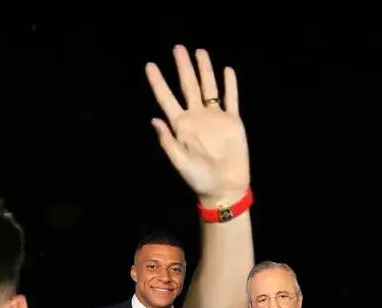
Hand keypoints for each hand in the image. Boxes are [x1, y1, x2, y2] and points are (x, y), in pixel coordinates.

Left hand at [145, 45, 249, 207]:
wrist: (224, 186)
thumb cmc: (199, 178)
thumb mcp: (179, 161)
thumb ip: (167, 141)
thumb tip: (154, 119)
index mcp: (181, 125)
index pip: (166, 98)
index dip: (158, 82)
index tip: (150, 65)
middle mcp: (197, 117)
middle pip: (188, 86)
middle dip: (183, 67)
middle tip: (178, 47)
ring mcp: (215, 117)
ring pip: (209, 87)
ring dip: (205, 70)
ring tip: (199, 51)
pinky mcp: (232, 121)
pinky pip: (231, 99)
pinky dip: (229, 85)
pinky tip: (227, 70)